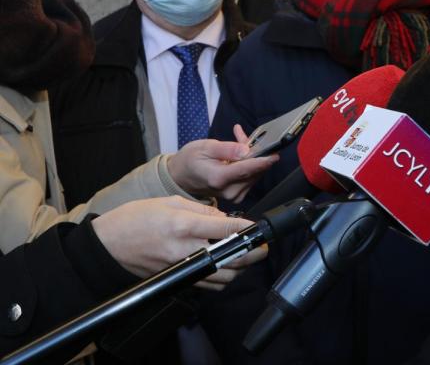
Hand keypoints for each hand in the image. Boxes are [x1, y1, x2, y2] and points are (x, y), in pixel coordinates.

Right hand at [92, 196, 267, 289]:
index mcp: (183, 225)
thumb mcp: (169, 202)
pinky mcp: (178, 280)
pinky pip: (209, 284)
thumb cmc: (136, 219)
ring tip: (247, 256)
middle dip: (253, 253)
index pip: (226, 228)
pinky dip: (223, 278)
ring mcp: (181, 268)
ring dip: (241, 268)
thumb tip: (225, 218)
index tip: (258, 227)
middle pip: (231, 258)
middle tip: (263, 247)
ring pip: (223, 277)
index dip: (247, 228)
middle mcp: (184, 250)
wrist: (109, 245)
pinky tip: (227, 266)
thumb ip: (202, 210)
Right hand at [167, 124, 277, 201]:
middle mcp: (228, 190)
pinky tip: (240, 156)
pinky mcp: (237, 195)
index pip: (246, 170)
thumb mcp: (205, 147)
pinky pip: (251, 178)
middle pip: (253, 172)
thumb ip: (227, 149)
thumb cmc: (190, 160)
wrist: (181, 176)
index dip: (262, 161)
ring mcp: (233, 195)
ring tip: (238, 143)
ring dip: (252, 158)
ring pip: (254, 174)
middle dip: (255, 153)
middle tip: (245, 138)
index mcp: (218, 178)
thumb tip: (246, 150)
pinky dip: (250, 165)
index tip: (274, 154)